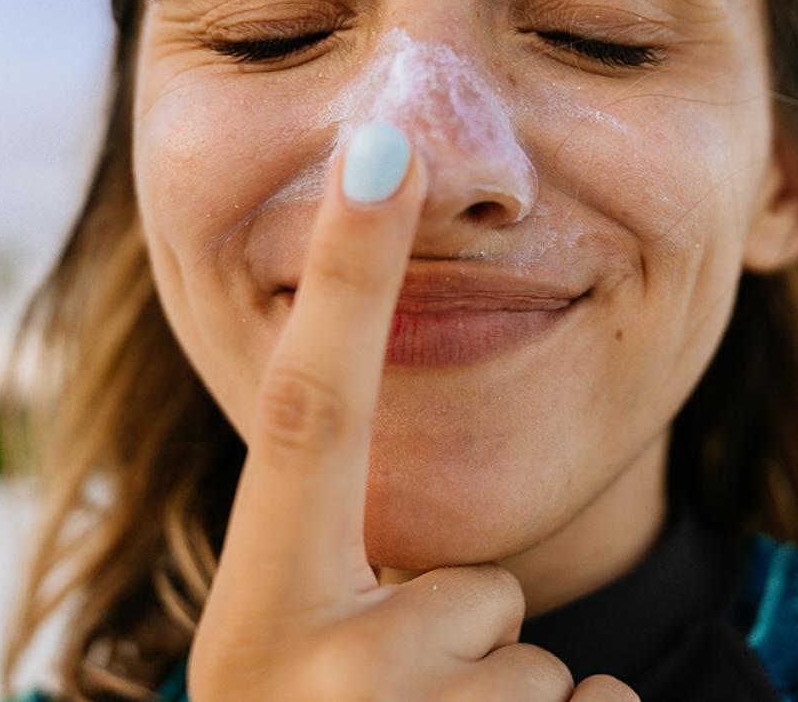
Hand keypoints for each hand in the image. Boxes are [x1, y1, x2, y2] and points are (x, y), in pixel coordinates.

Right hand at [188, 122, 637, 700]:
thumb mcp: (302, 661)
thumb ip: (345, 574)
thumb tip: (435, 531)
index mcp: (256, 615)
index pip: (308, 414)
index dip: (339, 277)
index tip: (379, 149)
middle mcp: (298, 677)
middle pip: (480, 595)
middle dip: (474, 648)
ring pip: (541, 677)